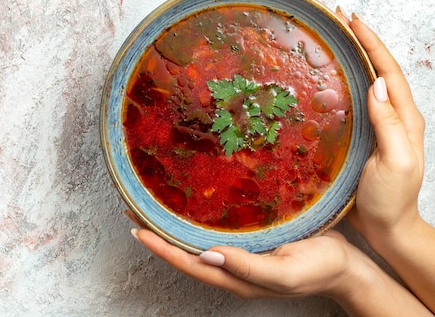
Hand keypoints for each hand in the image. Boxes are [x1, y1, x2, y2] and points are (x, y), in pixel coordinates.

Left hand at [132, 226, 354, 298]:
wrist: (348, 266)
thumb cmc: (320, 268)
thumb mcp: (285, 273)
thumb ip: (247, 268)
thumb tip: (206, 256)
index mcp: (236, 278)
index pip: (188, 263)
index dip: (161, 248)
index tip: (137, 229)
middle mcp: (231, 266)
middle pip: (185, 252)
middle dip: (158, 234)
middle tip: (135, 211)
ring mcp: (240, 254)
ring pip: (197, 241)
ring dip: (173, 225)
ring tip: (153, 206)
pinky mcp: (251, 240)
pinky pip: (215, 230)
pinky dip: (196, 219)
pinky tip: (192, 205)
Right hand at [334, 10, 424, 243]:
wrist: (387, 228)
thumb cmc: (390, 200)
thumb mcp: (394, 163)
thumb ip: (389, 124)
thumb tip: (377, 84)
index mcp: (404, 119)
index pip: (388, 71)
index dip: (371, 43)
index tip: (352, 20)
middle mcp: (393, 117)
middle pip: (378, 70)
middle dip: (361, 42)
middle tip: (338, 20)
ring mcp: (379, 127)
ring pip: (367, 82)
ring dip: (352, 58)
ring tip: (332, 40)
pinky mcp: (364, 137)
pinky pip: (355, 101)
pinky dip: (344, 82)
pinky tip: (328, 79)